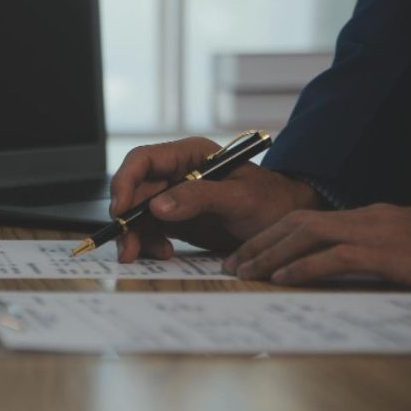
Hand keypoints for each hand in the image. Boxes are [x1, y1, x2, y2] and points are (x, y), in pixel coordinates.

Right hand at [110, 137, 322, 261]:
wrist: (289, 226)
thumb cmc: (272, 203)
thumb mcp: (239, 199)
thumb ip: (198, 198)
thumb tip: (156, 206)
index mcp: (190, 155)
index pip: (144, 160)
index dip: (125, 180)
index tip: (121, 209)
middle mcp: (177, 173)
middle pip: (134, 190)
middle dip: (126, 217)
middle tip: (127, 247)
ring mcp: (174, 197)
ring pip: (138, 213)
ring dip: (135, 235)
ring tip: (145, 255)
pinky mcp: (176, 220)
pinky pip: (150, 229)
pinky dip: (148, 243)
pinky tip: (164, 253)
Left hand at [223, 204, 410, 286]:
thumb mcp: (400, 251)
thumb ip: (367, 254)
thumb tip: (328, 267)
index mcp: (368, 217)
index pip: (306, 220)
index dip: (270, 236)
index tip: (244, 255)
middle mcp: (368, 218)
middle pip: (298, 222)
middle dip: (260, 242)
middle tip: (231, 264)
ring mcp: (379, 232)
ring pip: (309, 234)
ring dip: (272, 253)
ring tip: (246, 271)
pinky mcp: (390, 252)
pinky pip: (338, 256)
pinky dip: (306, 265)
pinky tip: (283, 277)